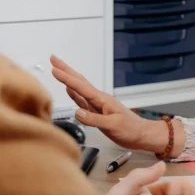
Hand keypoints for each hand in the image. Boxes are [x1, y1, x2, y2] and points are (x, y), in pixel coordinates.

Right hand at [51, 56, 179, 153]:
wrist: (141, 135)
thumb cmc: (131, 129)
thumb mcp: (113, 125)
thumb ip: (94, 119)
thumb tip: (77, 113)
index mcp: (102, 99)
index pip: (80, 86)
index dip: (66, 78)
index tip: (54, 69)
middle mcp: (98, 99)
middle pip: (79, 82)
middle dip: (66, 70)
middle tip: (54, 59)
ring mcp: (97, 105)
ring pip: (79, 89)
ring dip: (68, 79)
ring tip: (58, 70)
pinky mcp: (97, 113)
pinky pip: (82, 101)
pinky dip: (74, 94)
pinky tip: (69, 90)